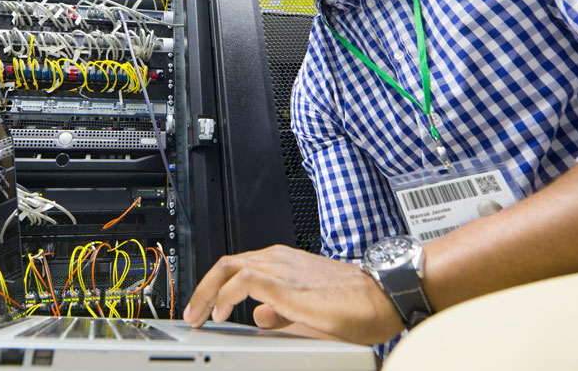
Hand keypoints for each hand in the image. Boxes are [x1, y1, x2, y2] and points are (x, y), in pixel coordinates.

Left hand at [183, 244, 403, 344]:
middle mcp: (279, 260)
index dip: (214, 286)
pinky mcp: (289, 286)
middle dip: (203, 289)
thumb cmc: (356, 302)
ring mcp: (283, 270)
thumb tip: (260, 317)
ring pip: (230, 268)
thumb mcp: (308, 309)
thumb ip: (281, 311)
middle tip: (192, 314)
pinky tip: (223, 313)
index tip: (204, 309)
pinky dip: (227, 295)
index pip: (237, 267)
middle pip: (227, 264)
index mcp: (283, 263)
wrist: (384, 295)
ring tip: (200, 316)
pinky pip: (246, 281)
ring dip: (208, 292)